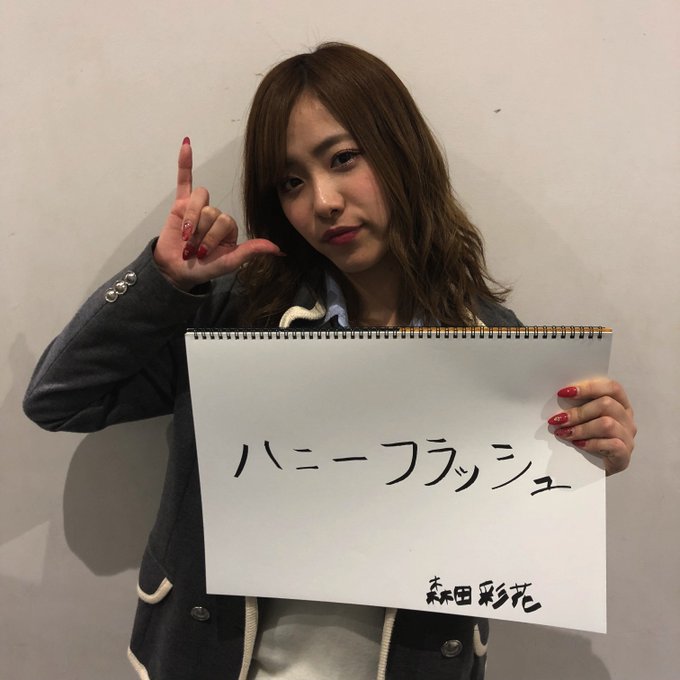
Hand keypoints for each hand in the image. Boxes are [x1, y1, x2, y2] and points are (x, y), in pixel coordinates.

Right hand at [154, 138, 280, 290]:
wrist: (177, 270)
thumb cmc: (204, 268)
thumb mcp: (229, 262)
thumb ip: (251, 252)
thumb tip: (278, 249)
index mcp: (229, 227)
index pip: (225, 220)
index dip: (212, 237)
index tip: (204, 254)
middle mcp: (216, 215)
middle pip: (211, 212)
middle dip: (200, 233)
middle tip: (193, 248)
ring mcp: (199, 208)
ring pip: (199, 201)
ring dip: (190, 221)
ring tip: (184, 237)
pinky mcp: (181, 204)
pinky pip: (184, 180)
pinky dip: (185, 163)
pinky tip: (186, 144)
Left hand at [547, 379, 635, 474]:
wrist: (589, 470)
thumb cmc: (584, 438)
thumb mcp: (580, 419)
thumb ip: (576, 406)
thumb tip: (558, 398)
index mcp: (619, 403)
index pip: (611, 387)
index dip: (588, 387)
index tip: (563, 393)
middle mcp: (626, 418)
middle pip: (607, 404)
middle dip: (578, 412)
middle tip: (558, 420)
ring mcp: (627, 437)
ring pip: (607, 424)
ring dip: (581, 428)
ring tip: (564, 433)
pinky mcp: (624, 455)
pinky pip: (612, 444)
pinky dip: (591, 443)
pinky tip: (578, 444)